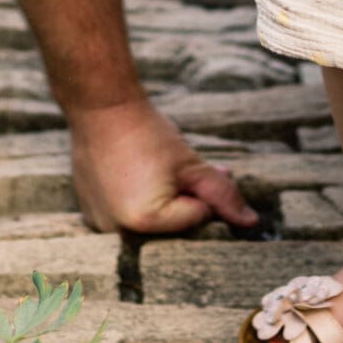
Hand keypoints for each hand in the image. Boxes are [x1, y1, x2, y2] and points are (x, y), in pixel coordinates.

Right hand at [68, 96, 258, 236]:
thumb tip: (251, 223)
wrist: (100, 109)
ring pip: (150, 226)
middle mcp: (120, 234)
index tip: (185, 170)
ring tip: (153, 170)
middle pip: (173, 230)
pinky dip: (135, 205)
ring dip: (161, 205)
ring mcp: (102, 227)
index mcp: (147, 222)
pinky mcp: (91, 217)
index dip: (201, 192)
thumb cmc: (148, 134)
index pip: (197, 219)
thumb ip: (223, 195)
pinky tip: (131, 176)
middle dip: (185, 203)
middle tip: (176, 171)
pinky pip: (125, 222)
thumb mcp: (191, 165)